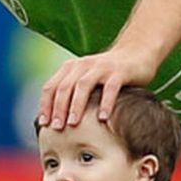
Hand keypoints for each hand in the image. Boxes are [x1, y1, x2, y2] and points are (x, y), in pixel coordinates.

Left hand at [37, 45, 160, 129]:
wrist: (137, 52)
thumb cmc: (109, 74)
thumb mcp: (87, 79)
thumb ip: (73, 93)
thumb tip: (57, 122)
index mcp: (71, 67)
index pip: (51, 86)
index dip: (45, 105)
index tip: (43, 124)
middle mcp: (83, 65)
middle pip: (65, 87)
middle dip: (58, 108)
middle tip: (56, 128)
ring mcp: (102, 67)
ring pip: (83, 86)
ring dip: (76, 106)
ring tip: (73, 124)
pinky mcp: (120, 71)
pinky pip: (111, 88)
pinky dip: (105, 103)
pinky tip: (102, 118)